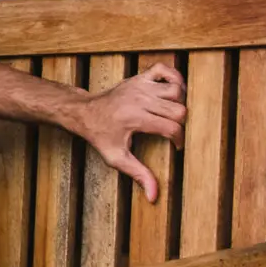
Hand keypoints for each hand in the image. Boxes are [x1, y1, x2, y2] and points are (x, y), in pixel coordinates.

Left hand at [66, 64, 186, 203]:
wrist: (84, 112)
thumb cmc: (100, 135)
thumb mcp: (116, 158)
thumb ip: (138, 175)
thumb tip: (154, 197)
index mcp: (135, 118)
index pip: (172, 128)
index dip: (178, 139)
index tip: (174, 145)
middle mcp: (140, 99)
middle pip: (179, 109)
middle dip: (181, 123)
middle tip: (171, 130)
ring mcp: (140, 85)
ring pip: (177, 89)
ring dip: (180, 103)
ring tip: (172, 114)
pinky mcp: (139, 77)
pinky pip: (165, 69)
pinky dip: (175, 77)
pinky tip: (172, 92)